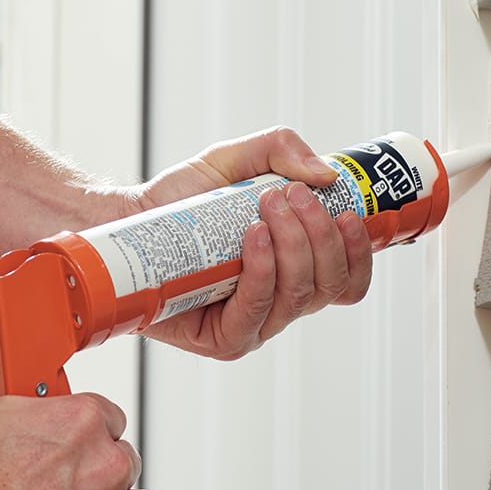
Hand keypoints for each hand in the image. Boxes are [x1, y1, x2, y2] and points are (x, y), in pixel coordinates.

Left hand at [128, 126, 373, 359]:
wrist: (130, 221)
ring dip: (293, 244)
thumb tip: (328, 174)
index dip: (360, 252)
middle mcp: (282, 300)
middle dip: (319, 234)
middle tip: (290, 195)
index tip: (347, 213)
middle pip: (331, 284)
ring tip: (266, 205)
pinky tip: (252, 238)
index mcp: (297, 268)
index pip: (349, 278)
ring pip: (300, 295)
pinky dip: (263, 271)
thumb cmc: (184, 201)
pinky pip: (258, 311)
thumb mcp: (237, 160)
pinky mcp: (224, 339)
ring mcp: (256, 324)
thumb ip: (282, 150)